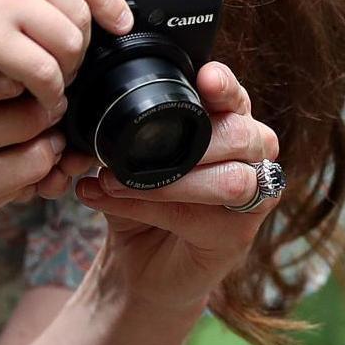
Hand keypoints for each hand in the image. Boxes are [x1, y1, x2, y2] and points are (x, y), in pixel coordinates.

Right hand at [0, 0, 131, 107]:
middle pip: (80, 12)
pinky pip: (43, 72)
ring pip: (69, 44)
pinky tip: (40, 98)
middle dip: (80, 46)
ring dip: (66, 71)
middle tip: (68, 65)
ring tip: (52, 84)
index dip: (109, 2)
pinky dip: (48, 91)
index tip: (118, 23)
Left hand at [67, 61, 281, 315]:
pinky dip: (155, 206)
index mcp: (228, 125)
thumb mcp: (127, 160)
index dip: (226, 86)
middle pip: (243, 136)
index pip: (236, 98)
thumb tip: (91, 113)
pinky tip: (116, 200)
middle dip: (189, 141)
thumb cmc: (139, 203)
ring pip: (231, 180)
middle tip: (127, 151)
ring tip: (111, 180)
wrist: (135, 266)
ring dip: (166, 179)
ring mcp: (252, 201)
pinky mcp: (237, 238)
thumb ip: (123, 133)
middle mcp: (251, 159)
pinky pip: (202, 217)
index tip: (205, 78)